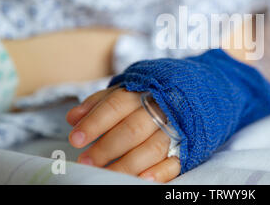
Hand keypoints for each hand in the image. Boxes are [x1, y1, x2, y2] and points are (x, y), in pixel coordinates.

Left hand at [65, 86, 180, 182]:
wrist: (197, 92)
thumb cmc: (152, 96)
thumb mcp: (127, 90)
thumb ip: (100, 103)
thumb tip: (73, 118)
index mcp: (144, 92)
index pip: (117, 105)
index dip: (95, 122)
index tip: (75, 139)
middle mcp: (161, 110)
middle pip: (132, 129)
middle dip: (107, 147)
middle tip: (86, 160)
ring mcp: (176, 129)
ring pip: (151, 149)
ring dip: (125, 165)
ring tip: (104, 175)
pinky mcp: (187, 147)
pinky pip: (174, 162)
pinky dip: (158, 173)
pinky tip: (141, 180)